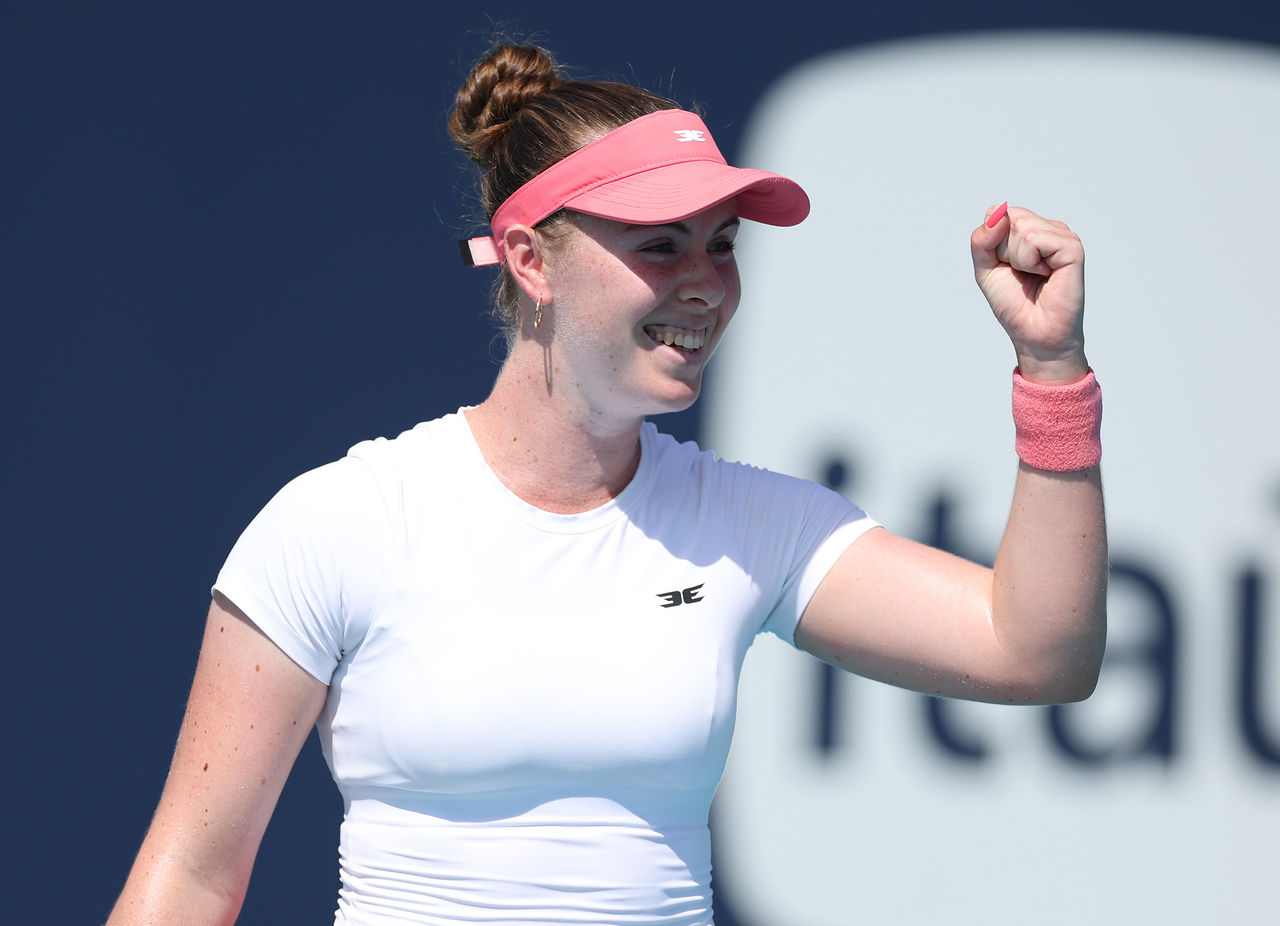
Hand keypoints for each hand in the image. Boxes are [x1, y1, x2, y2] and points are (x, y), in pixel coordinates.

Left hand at [970, 203, 1087, 383]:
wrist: (1033, 333)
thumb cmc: (1014, 303)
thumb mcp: (985, 268)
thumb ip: (982, 239)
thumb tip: (998, 211)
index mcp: (1031, 229)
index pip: (998, 214)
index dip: (993, 244)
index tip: (1006, 267)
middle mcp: (1049, 229)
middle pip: (1010, 217)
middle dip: (1004, 252)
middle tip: (1022, 274)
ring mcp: (1063, 237)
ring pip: (1022, 227)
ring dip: (1018, 259)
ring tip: (1034, 276)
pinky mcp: (1072, 248)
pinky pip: (1034, 239)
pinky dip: (1030, 262)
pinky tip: (1045, 275)